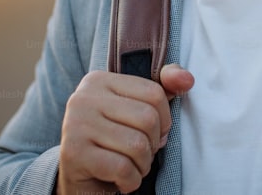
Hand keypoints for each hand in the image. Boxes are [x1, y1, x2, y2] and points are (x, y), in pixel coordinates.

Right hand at [57, 64, 193, 194]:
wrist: (79, 179)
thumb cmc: (112, 142)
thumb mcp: (135, 110)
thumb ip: (162, 89)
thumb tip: (187, 79)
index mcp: (99, 81)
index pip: (154, 93)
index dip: (164, 120)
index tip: (151, 134)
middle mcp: (83, 98)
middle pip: (148, 118)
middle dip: (153, 144)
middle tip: (140, 154)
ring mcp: (75, 124)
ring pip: (137, 145)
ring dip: (142, 165)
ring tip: (130, 167)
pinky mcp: (74, 153)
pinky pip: (123, 168)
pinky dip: (131, 181)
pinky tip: (121, 180)